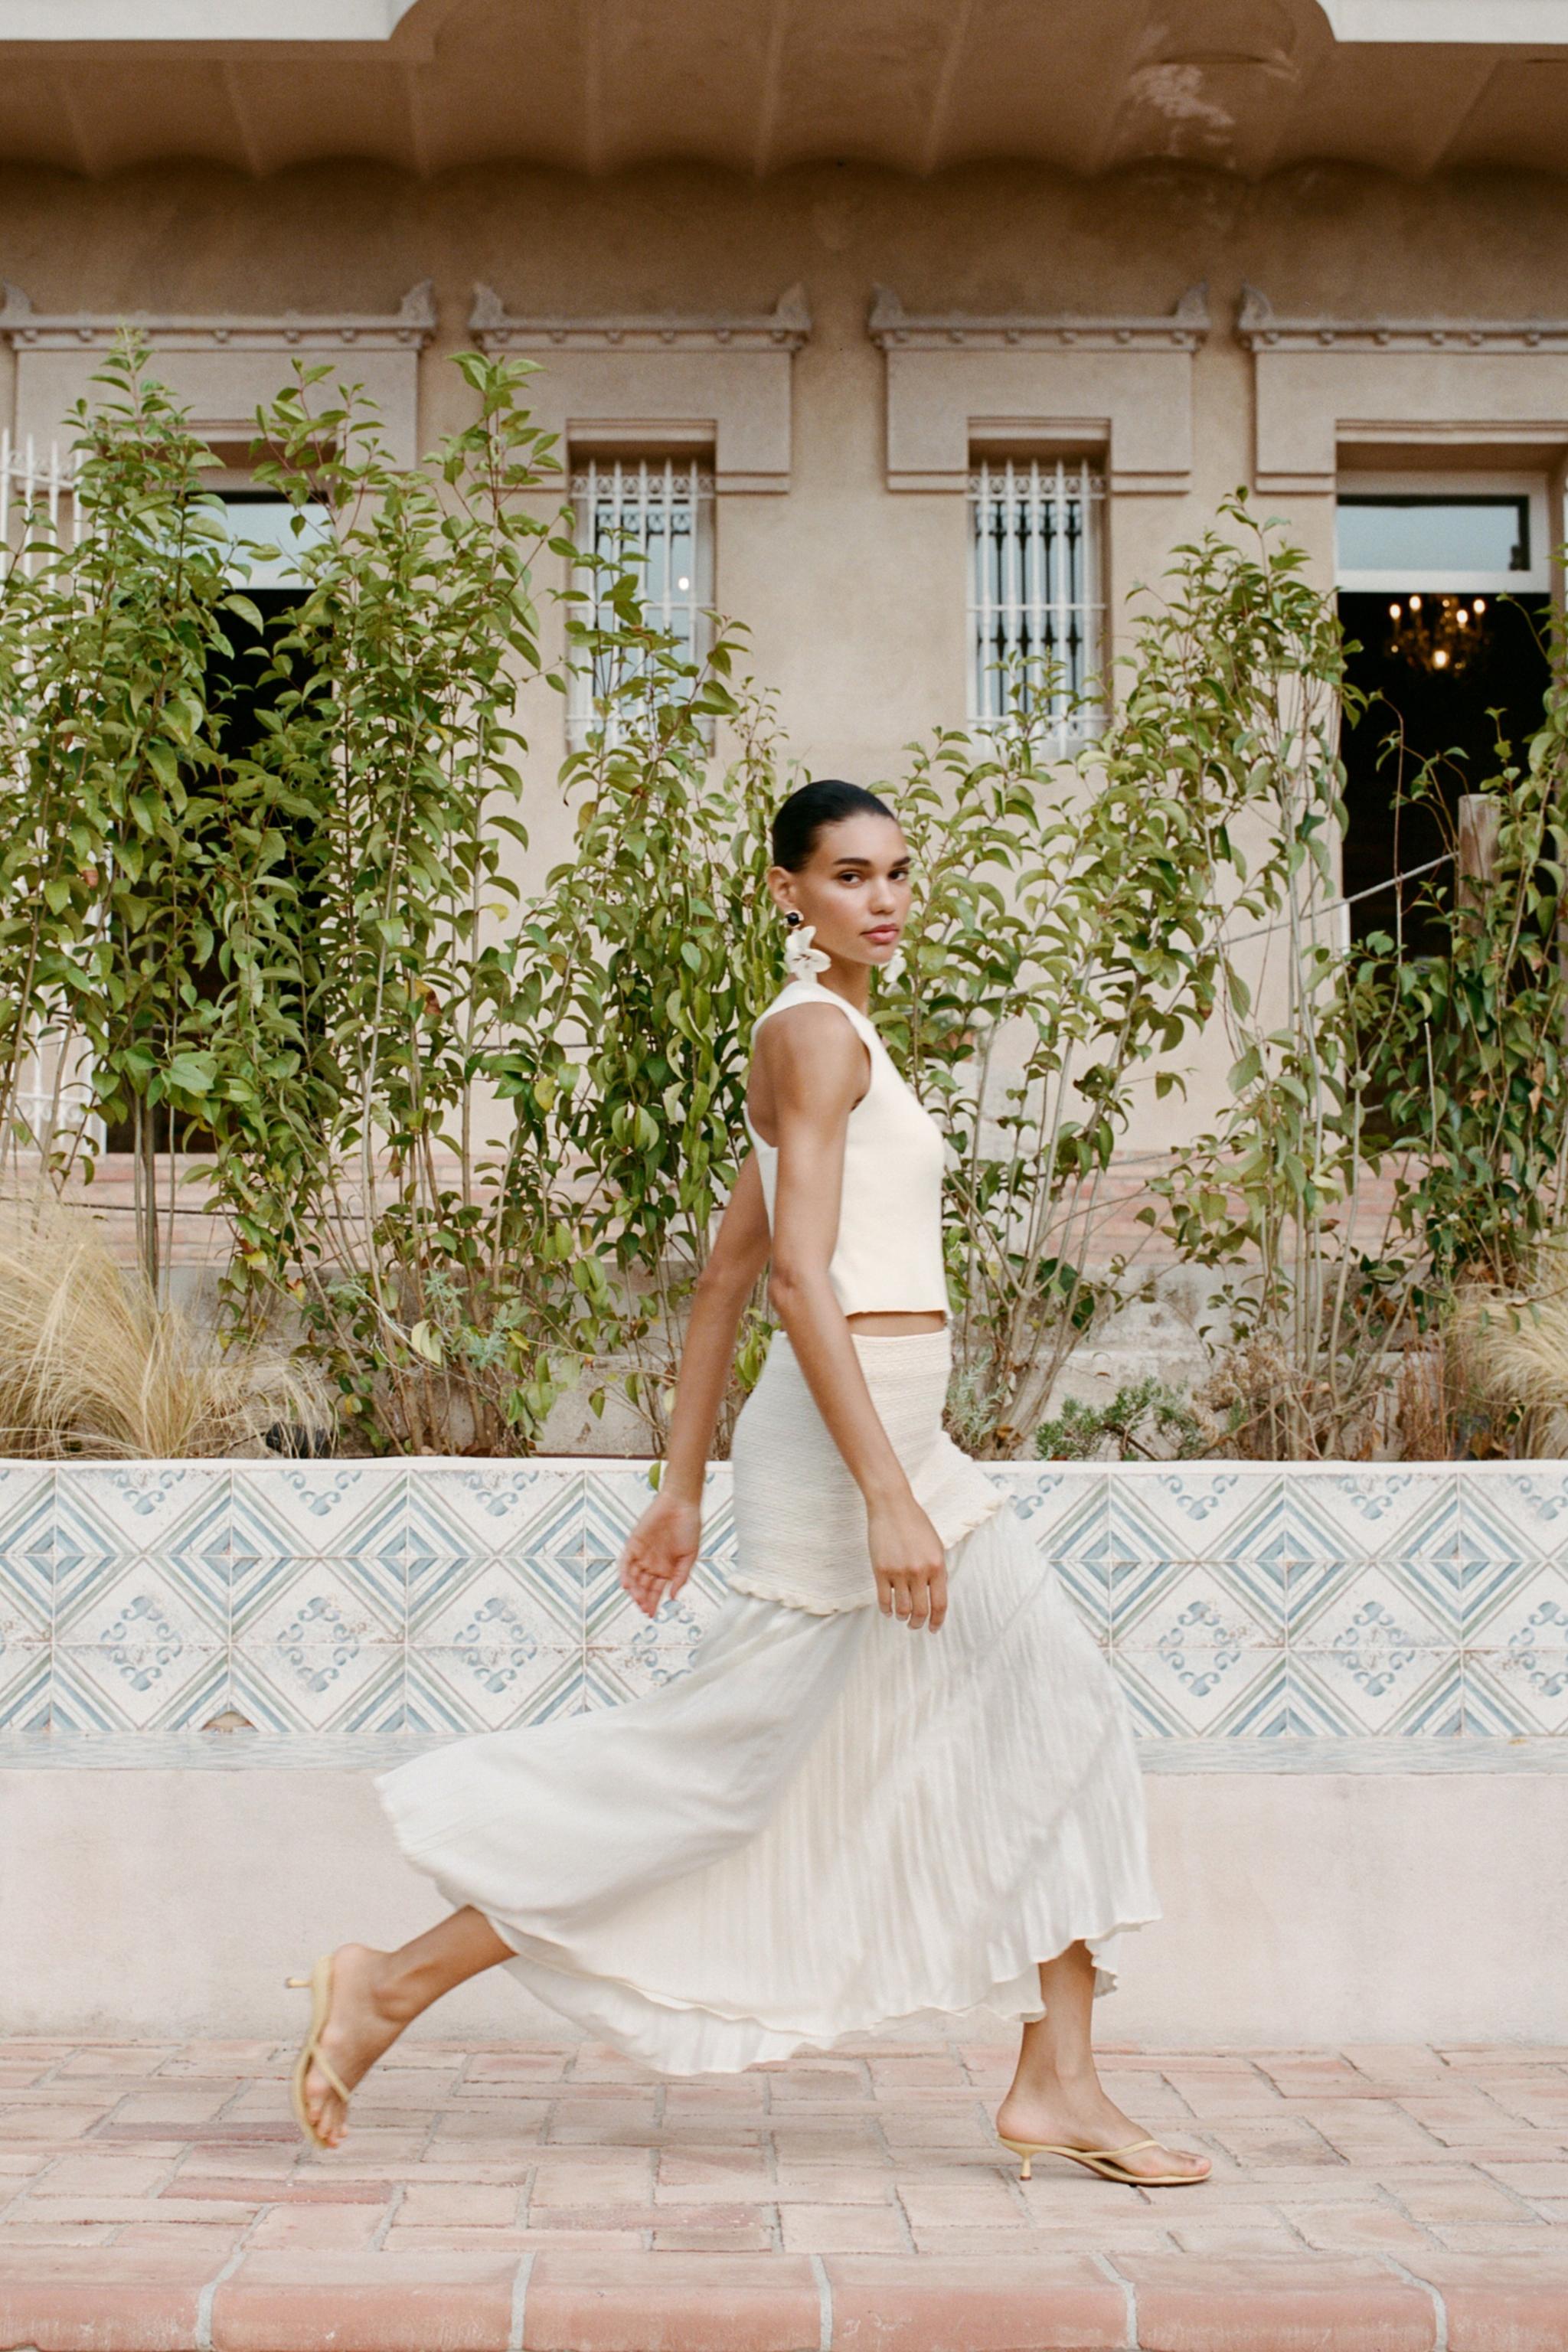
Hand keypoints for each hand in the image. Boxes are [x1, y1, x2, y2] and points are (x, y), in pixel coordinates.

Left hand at [619, 1491, 701, 1618]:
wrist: (682, 1503)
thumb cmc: (690, 1526)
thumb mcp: (691, 1555)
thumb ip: (682, 1576)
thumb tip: (673, 1596)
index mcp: (667, 1568)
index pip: (656, 1590)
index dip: (653, 1602)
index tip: (651, 1614)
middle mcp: (653, 1563)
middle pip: (644, 1586)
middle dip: (643, 1598)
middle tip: (644, 1608)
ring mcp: (643, 1553)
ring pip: (634, 1576)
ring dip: (634, 1589)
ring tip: (637, 1598)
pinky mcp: (634, 1543)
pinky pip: (626, 1561)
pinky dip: (625, 1573)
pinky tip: (626, 1584)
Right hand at [866, 1493, 947, 1631]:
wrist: (892, 1506)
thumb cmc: (916, 1524)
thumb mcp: (936, 1546)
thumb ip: (938, 1570)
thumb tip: (937, 1594)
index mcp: (937, 1566)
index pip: (940, 1604)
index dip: (937, 1621)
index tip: (933, 1628)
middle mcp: (919, 1572)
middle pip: (921, 1611)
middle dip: (918, 1623)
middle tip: (915, 1625)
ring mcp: (899, 1572)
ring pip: (902, 1609)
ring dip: (903, 1618)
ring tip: (902, 1616)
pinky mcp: (880, 1570)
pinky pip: (884, 1600)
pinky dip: (887, 1610)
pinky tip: (888, 1610)